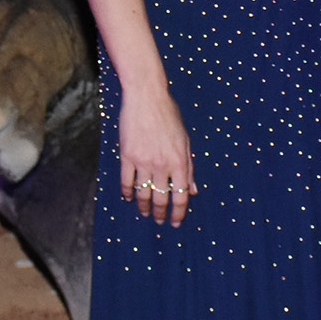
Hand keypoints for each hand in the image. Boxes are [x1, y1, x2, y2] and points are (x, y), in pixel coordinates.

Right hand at [118, 87, 195, 227]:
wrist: (146, 97)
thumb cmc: (169, 116)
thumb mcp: (185, 141)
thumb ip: (189, 167)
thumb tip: (193, 191)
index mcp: (180, 162)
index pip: (181, 196)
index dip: (179, 213)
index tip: (176, 222)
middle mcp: (162, 165)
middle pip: (161, 199)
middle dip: (161, 214)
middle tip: (159, 221)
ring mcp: (144, 161)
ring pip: (143, 194)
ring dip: (144, 207)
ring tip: (144, 213)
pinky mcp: (127, 155)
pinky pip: (126, 181)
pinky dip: (127, 193)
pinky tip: (129, 198)